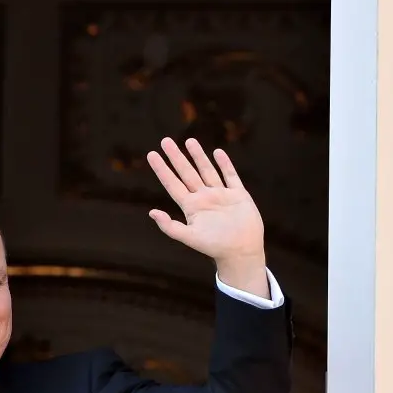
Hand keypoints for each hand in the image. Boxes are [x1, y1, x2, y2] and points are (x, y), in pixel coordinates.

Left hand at [146, 138, 267, 291]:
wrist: (241, 252)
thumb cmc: (214, 247)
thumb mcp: (189, 237)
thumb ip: (170, 226)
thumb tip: (151, 212)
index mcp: (190, 206)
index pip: (172, 183)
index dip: (162, 169)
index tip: (151, 154)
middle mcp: (203, 198)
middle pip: (187, 172)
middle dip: (176, 157)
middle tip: (165, 141)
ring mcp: (221, 195)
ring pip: (207, 170)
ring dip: (198, 156)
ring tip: (189, 141)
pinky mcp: (238, 195)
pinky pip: (230, 176)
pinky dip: (225, 164)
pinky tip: (218, 153)